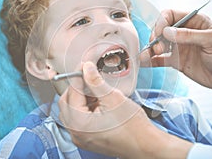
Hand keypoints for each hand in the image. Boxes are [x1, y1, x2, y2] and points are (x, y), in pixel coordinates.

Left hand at [58, 61, 191, 158]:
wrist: (145, 145)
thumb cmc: (133, 126)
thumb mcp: (113, 98)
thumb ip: (95, 81)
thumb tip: (86, 68)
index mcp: (79, 123)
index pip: (72, 92)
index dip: (77, 76)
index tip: (84, 66)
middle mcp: (76, 133)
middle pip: (66, 102)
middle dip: (76, 88)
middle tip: (89, 77)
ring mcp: (80, 138)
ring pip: (71, 111)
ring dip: (80, 98)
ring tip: (95, 91)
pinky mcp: (87, 139)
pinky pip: (78, 120)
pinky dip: (84, 108)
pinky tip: (97, 102)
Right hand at [141, 9, 211, 93]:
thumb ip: (189, 35)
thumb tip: (167, 32)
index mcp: (193, 22)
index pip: (170, 15)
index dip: (162, 22)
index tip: (160, 34)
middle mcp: (183, 33)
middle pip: (161, 29)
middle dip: (155, 37)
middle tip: (158, 48)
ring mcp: (179, 48)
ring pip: (158, 45)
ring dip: (150, 49)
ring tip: (145, 56)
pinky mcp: (176, 61)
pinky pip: (160, 60)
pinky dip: (151, 61)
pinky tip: (144, 63)